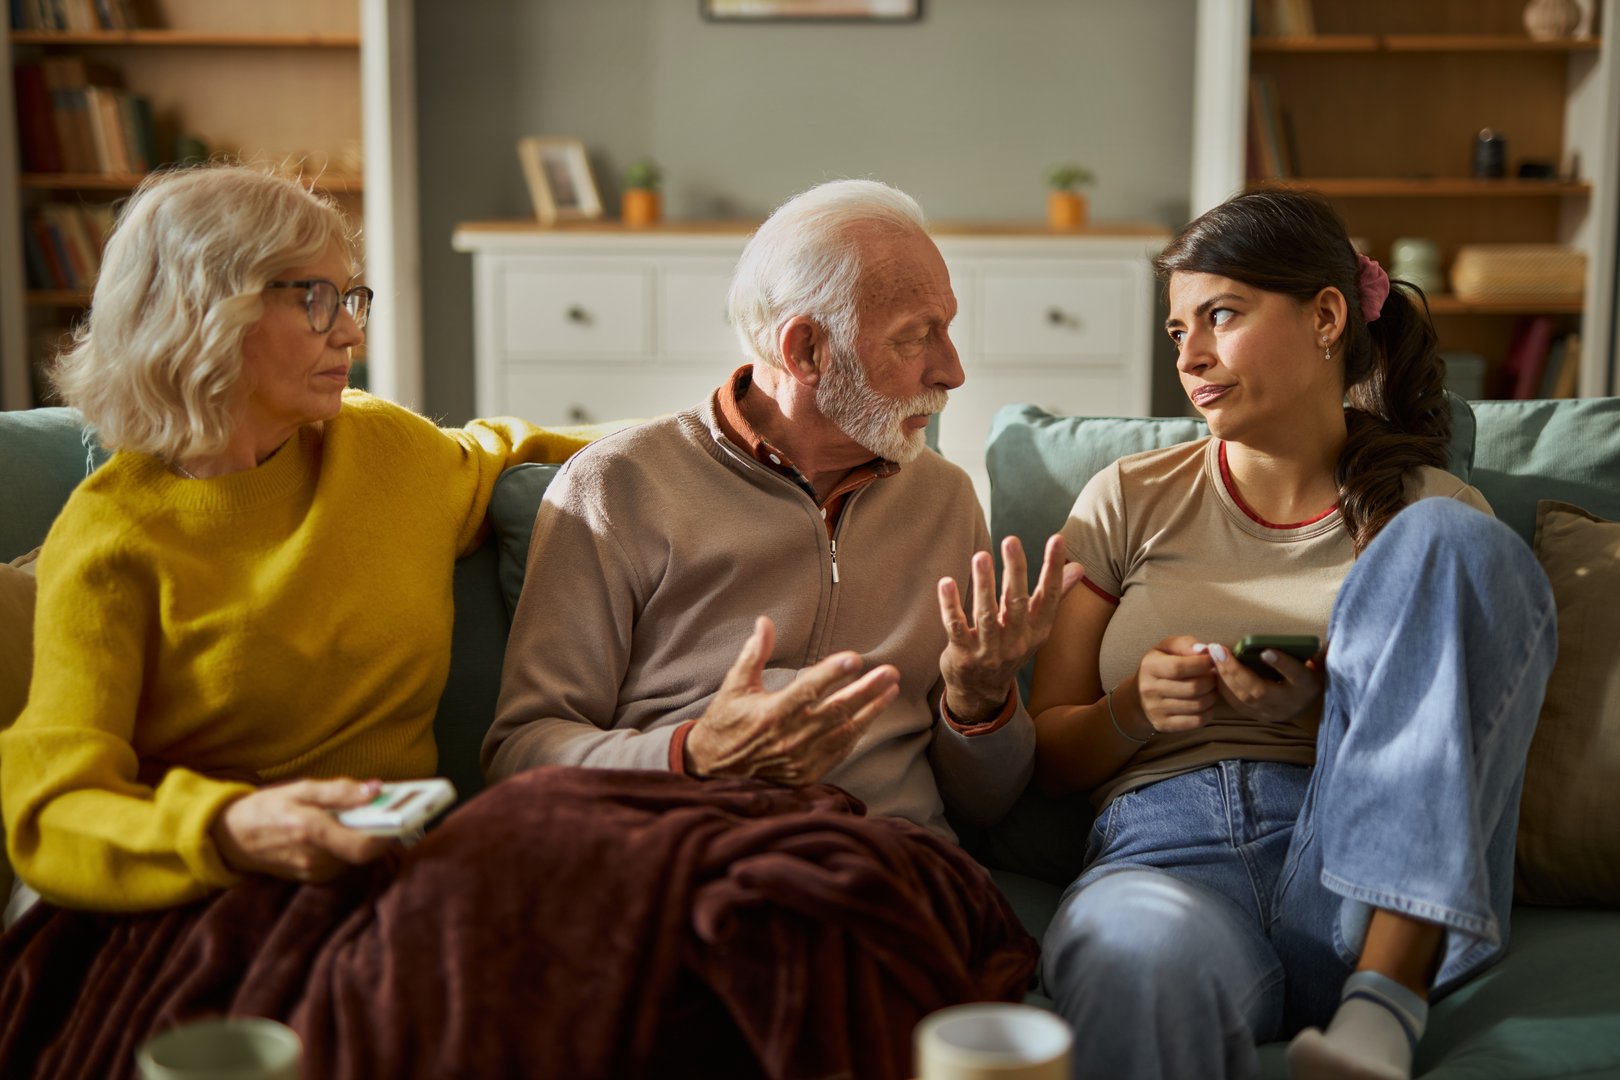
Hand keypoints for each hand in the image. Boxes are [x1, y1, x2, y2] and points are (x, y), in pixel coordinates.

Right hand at [211, 778, 396, 882]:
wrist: (229, 838)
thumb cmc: (265, 809)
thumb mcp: (300, 789)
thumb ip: (339, 791)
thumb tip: (375, 790)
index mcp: (309, 831)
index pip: (363, 846)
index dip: (388, 834)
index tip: (404, 816)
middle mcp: (313, 858)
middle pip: (363, 852)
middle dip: (377, 831)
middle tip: (386, 809)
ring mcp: (312, 871)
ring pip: (353, 857)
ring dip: (361, 837)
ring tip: (358, 815)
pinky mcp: (311, 877)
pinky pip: (341, 861)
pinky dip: (347, 844)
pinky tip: (341, 828)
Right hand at [685, 616, 899, 784]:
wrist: (714, 770)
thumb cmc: (725, 722)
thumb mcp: (735, 685)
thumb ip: (754, 654)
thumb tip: (765, 622)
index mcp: (772, 713)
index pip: (809, 689)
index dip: (833, 673)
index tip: (855, 658)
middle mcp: (790, 738)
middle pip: (837, 711)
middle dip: (867, 690)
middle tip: (890, 672)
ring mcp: (802, 759)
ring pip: (845, 732)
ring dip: (871, 710)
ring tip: (891, 690)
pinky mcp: (807, 773)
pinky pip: (840, 750)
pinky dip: (857, 732)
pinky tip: (871, 715)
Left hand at [938, 535, 1065, 722]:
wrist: (981, 691)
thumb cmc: (1010, 646)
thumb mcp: (1035, 626)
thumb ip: (1054, 594)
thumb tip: (1080, 567)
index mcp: (1036, 630)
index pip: (1048, 596)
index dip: (1054, 568)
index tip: (1057, 539)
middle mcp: (1016, 641)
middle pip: (1017, 603)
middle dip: (1015, 571)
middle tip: (1011, 540)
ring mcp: (988, 650)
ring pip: (986, 615)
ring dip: (984, 585)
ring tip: (980, 556)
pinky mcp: (963, 655)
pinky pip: (956, 626)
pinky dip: (950, 605)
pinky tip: (946, 582)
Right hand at [1135, 635, 1219, 733]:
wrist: (1138, 697)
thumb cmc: (1159, 667)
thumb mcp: (1166, 648)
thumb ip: (1185, 644)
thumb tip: (1204, 650)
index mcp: (1149, 666)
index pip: (1179, 667)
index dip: (1202, 663)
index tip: (1212, 660)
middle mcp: (1149, 689)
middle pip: (1193, 688)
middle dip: (1211, 681)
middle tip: (1215, 676)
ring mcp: (1155, 710)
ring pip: (1197, 705)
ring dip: (1212, 696)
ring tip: (1212, 688)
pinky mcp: (1163, 725)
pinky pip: (1196, 721)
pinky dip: (1208, 712)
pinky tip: (1207, 703)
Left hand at [1205, 641, 1324, 723]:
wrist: (1308, 704)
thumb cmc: (1309, 673)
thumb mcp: (1318, 663)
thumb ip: (1314, 653)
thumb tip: (1313, 642)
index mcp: (1307, 686)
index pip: (1296, 675)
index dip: (1282, 664)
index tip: (1265, 651)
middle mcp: (1290, 703)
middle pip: (1260, 690)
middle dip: (1236, 670)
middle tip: (1218, 650)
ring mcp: (1273, 713)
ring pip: (1245, 698)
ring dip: (1225, 677)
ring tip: (1213, 656)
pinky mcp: (1260, 717)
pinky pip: (1237, 705)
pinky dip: (1224, 687)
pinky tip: (1215, 671)